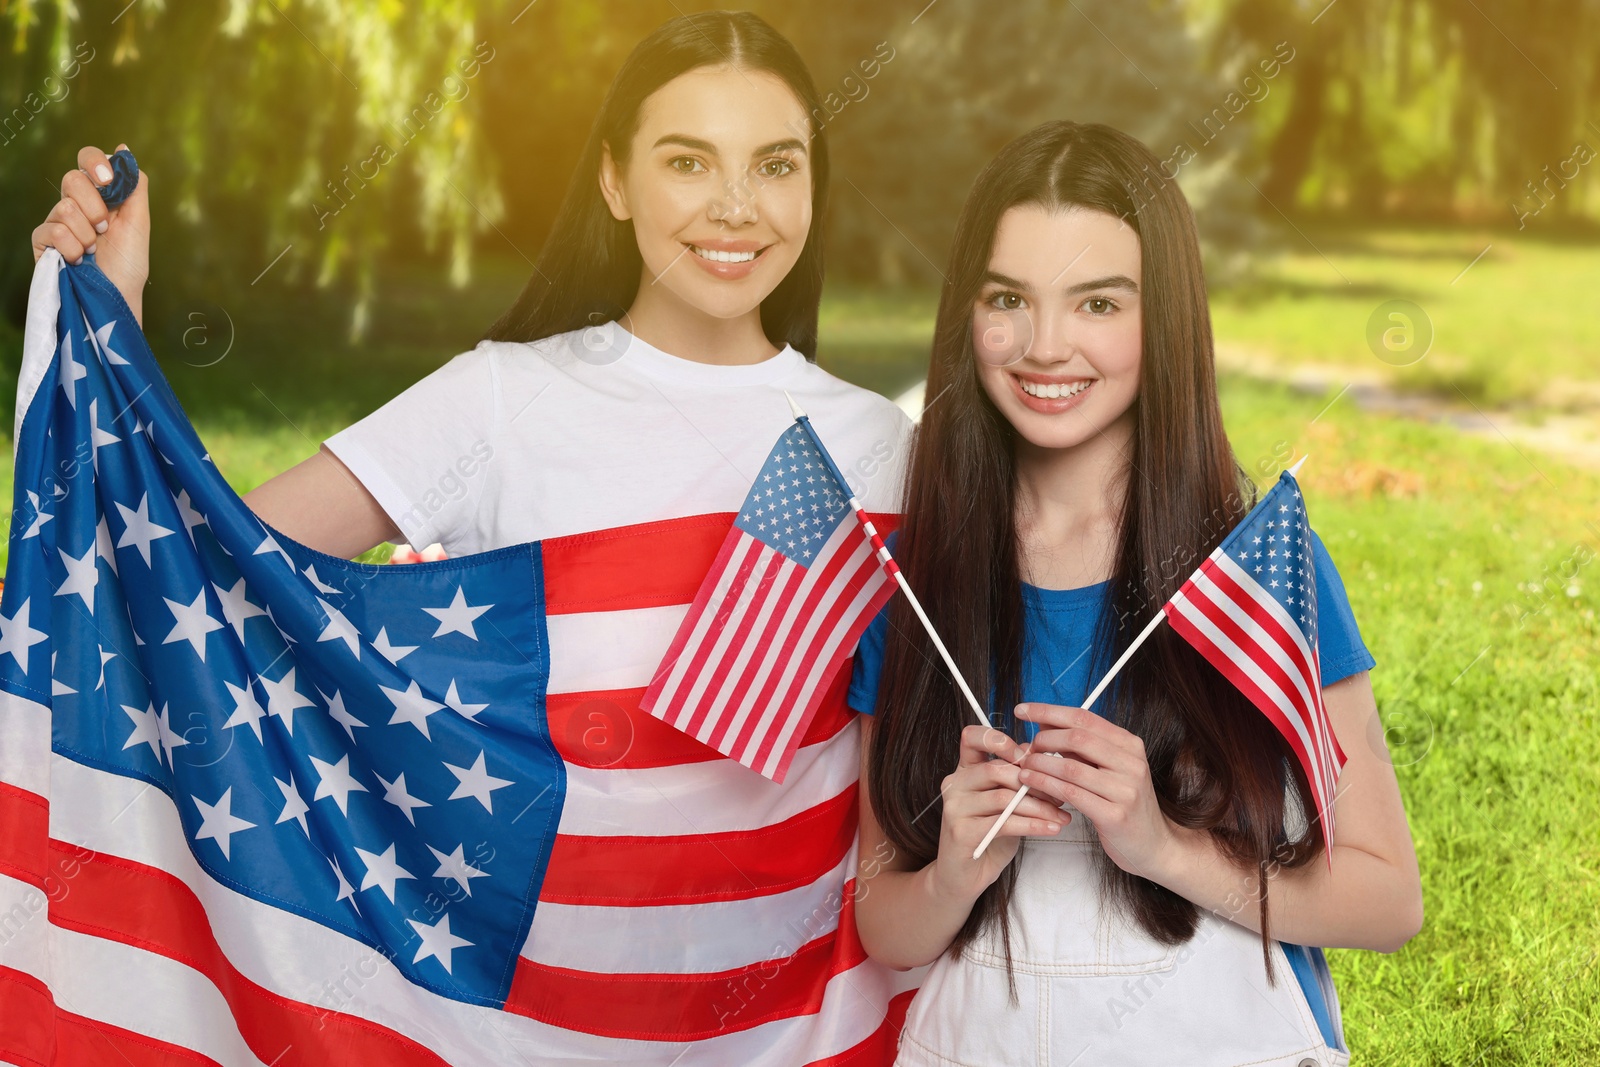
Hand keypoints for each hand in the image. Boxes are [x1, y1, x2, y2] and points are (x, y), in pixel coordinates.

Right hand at [31, 143, 149, 323]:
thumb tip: (124, 149)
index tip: (108, 181)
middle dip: (95, 207)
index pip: (87, 160)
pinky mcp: (42, 242)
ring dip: (86, 234)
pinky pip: (52, 230)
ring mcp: (57, 222)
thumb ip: (133, 186)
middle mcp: (76, 204)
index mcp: (100, 195)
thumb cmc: (129, 263)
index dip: (94, 163)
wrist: (116, 298)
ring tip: (93, 251)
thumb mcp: (139, 222)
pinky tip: (79, 260)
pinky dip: (72, 248)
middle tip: (105, 229)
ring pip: (64, 207)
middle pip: (72, 179)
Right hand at [928, 723, 1068, 906]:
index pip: (972, 737)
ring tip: (1061, 816)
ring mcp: (955, 808)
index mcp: (965, 770)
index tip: (1028, 755)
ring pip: (1003, 798)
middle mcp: (955, 784)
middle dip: (1034, 782)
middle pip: (996, 769)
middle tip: (1060, 794)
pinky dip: (1033, 825)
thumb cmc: (990, 836)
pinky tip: (1051, 828)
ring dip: (1039, 807)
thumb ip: (1018, 781)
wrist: (965, 877)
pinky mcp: (961, 832)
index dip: (999, 739)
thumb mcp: (1006, 803)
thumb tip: (1047, 759)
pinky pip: (1003, 823)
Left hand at [1014, 702, 1176, 880]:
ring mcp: (1125, 789)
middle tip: (1027, 748)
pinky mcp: (1115, 815)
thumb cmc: (1123, 803)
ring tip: (1023, 765)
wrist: (1153, 844)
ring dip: (1040, 764)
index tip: (1023, 710)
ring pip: (1071, 767)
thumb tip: (1043, 723)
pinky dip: (1045, 785)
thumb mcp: (1109, 768)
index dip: (1049, 711)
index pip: (1085, 717)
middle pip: (1077, 738)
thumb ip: (1081, 747)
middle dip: (1044, 739)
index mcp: (1129, 744)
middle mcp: (1131, 762)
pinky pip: (1071, 793)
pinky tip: (1030, 782)